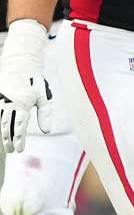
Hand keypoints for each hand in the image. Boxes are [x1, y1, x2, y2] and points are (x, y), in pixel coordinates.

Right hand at [0, 20, 50, 153]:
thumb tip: (47, 131)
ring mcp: (1, 99)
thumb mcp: (44, 97)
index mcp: (23, 103)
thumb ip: (45, 114)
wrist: (20, 63)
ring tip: (4, 146)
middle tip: (11, 151)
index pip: (20, 126)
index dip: (19, 140)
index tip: (19, 150)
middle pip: (6, 126)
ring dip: (0, 134)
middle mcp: (10, 102)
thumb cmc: (35, 82)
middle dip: (8, 141)